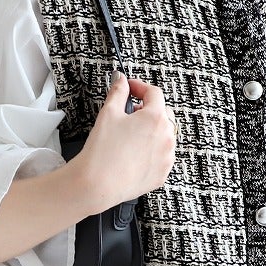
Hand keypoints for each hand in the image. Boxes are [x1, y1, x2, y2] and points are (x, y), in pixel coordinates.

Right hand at [76, 71, 178, 212]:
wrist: (98, 184)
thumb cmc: (103, 151)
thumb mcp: (108, 113)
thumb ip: (118, 92)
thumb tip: (121, 81)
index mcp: (155, 118)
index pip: (154, 93)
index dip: (140, 88)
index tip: (130, 89)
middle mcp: (166, 137)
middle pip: (163, 114)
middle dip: (147, 110)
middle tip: (128, 114)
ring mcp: (166, 157)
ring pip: (164, 136)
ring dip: (151, 132)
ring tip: (129, 137)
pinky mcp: (162, 173)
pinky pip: (161, 156)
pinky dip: (152, 151)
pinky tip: (133, 154)